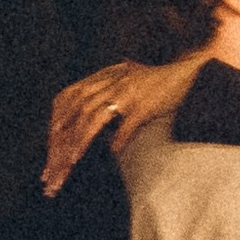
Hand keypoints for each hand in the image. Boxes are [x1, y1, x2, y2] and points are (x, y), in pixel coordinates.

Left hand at [42, 53, 204, 194]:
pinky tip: (112, 153)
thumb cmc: (158, 83)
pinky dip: (119, 139)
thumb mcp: (127, 85)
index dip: (57, 123)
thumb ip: (108, 102)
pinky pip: (128, 124)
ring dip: (80, 141)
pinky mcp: (145, 105)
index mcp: (105, 78)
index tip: (50, 147)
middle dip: (63, 140)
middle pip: (77, 111)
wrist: (189, 72)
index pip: (70, 98)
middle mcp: (112, 83)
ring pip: (95, 118)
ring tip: (71, 162)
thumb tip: (97, 132)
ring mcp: (128, 94)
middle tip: (54, 167)